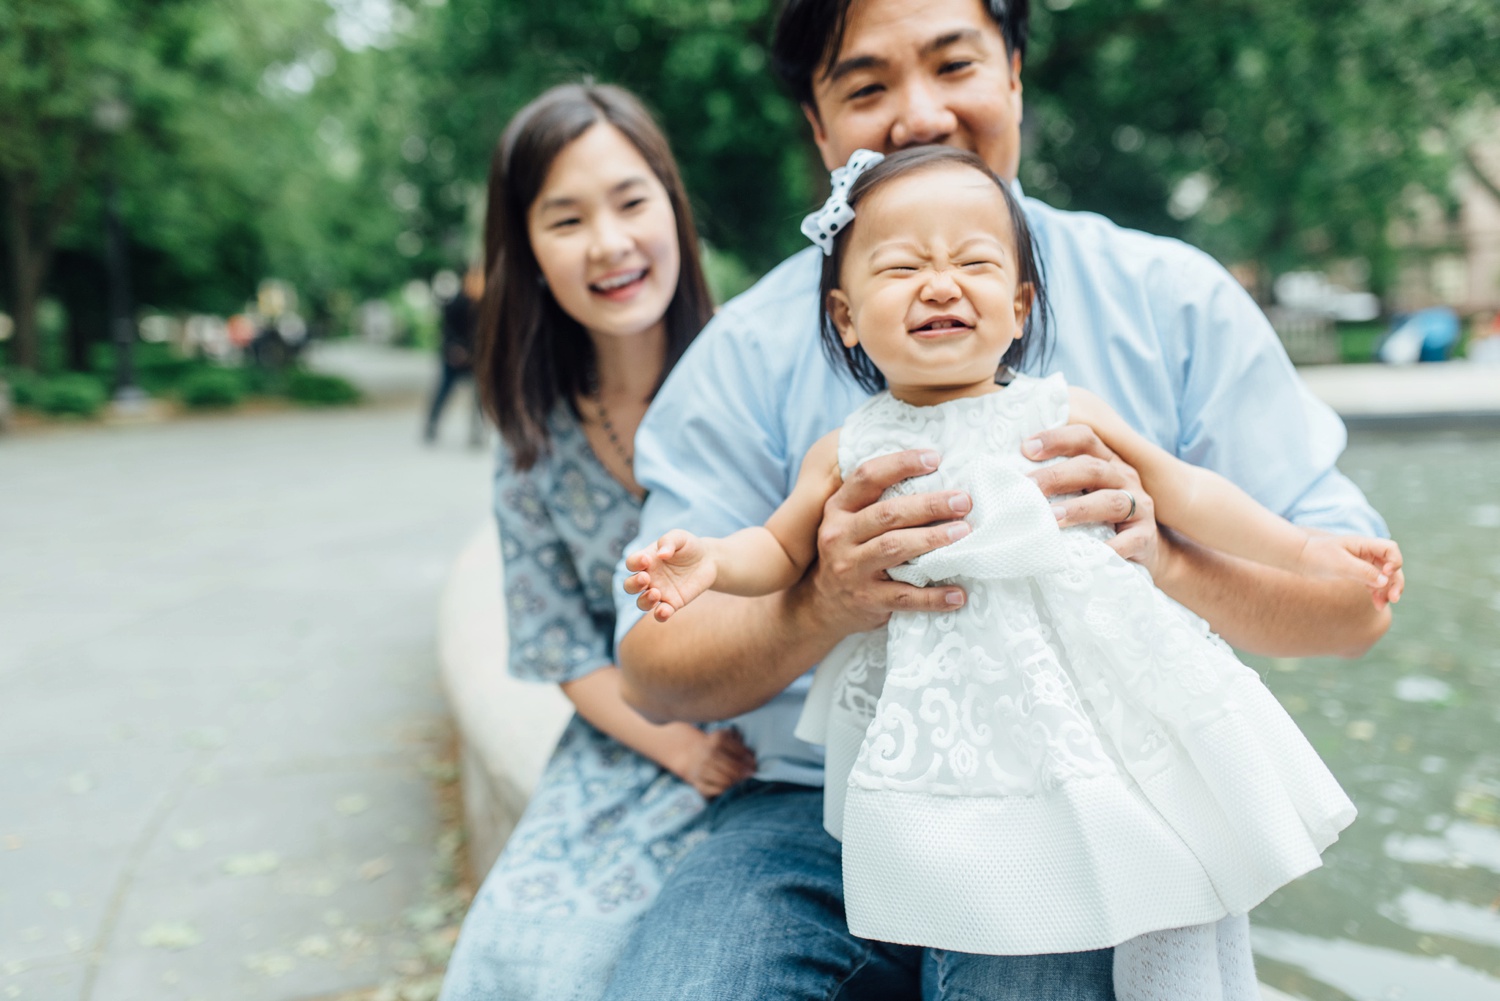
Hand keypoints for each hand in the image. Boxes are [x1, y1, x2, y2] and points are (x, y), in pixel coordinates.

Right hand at [624, 530, 717, 621]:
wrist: (708, 560)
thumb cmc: (688, 546)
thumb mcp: (680, 537)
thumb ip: (668, 541)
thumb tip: (661, 554)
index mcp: (646, 560)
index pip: (631, 563)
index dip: (634, 562)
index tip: (646, 560)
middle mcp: (649, 578)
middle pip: (630, 586)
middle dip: (634, 584)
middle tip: (645, 578)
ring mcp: (659, 592)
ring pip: (642, 602)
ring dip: (645, 601)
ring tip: (656, 593)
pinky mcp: (672, 603)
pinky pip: (661, 613)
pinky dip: (660, 615)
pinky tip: (664, 611)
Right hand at [661, 725, 756, 797]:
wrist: (691, 755)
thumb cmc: (717, 747)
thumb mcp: (728, 739)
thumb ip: (742, 747)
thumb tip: (752, 762)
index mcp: (718, 738)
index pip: (739, 751)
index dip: (749, 760)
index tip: (754, 765)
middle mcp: (708, 752)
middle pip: (733, 767)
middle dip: (744, 773)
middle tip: (750, 775)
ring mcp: (702, 768)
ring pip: (726, 780)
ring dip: (736, 782)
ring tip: (741, 781)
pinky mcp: (698, 783)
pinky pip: (716, 791)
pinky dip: (725, 790)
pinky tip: (730, 787)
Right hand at [802, 448, 970, 636]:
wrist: (823, 605)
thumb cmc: (850, 552)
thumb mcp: (849, 522)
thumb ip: (877, 501)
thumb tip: (935, 474)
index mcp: (838, 508)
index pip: (867, 477)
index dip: (901, 464)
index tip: (935, 458)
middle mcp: (840, 535)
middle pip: (887, 514)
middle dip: (929, 505)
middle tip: (963, 501)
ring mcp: (851, 569)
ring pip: (894, 548)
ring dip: (933, 539)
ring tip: (964, 533)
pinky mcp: (867, 600)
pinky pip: (904, 597)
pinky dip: (934, 597)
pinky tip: (958, 595)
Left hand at [1023, 426, 1162, 574]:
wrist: (1141, 551)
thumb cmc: (1098, 518)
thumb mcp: (1081, 494)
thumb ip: (1053, 485)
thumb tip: (1003, 484)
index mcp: (1105, 461)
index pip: (1084, 438)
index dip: (1057, 439)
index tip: (1026, 448)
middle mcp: (1123, 477)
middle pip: (1092, 468)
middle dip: (1056, 476)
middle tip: (1027, 488)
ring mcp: (1138, 506)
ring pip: (1111, 500)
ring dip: (1079, 509)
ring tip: (1051, 518)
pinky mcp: (1145, 536)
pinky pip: (1129, 540)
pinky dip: (1110, 547)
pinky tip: (1088, 553)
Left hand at [1303, 534, 1405, 609]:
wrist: (1300, 559)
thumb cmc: (1318, 557)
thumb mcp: (1340, 564)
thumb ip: (1363, 571)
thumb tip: (1385, 581)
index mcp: (1364, 544)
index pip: (1390, 549)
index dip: (1395, 562)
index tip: (1386, 574)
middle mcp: (1367, 552)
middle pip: (1392, 566)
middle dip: (1395, 582)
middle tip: (1394, 598)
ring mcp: (1364, 563)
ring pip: (1385, 577)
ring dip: (1387, 591)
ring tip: (1381, 605)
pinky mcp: (1358, 573)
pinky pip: (1374, 584)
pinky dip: (1378, 593)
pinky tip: (1377, 605)